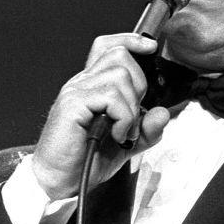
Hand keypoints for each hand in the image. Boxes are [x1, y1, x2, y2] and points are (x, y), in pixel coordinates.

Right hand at [29, 33, 170, 199]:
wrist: (59, 182)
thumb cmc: (85, 161)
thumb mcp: (126, 145)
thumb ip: (146, 129)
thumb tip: (163, 113)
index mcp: (91, 86)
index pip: (107, 47)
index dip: (130, 40)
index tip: (150, 47)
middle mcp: (82, 84)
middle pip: (119, 56)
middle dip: (138, 85)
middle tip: (131, 116)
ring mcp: (75, 92)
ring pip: (119, 76)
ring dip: (130, 107)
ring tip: (122, 130)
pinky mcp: (72, 105)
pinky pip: (110, 97)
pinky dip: (123, 117)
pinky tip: (116, 133)